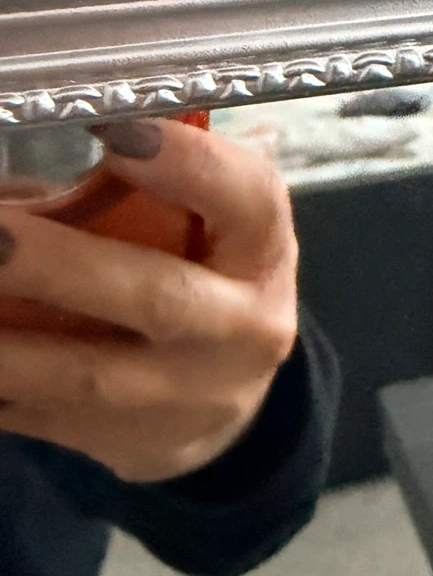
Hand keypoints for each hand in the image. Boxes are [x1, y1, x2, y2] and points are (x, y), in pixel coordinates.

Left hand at [0, 117, 298, 482]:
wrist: (229, 403)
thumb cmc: (205, 278)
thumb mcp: (214, 229)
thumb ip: (144, 190)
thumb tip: (20, 154)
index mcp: (263, 252)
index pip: (247, 199)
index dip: (187, 164)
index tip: (114, 131)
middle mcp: (242, 328)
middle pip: (157, 297)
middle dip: (61, 264)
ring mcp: (191, 397)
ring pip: (90, 375)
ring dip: (9, 346)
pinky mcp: (138, 444)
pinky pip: (48, 419)